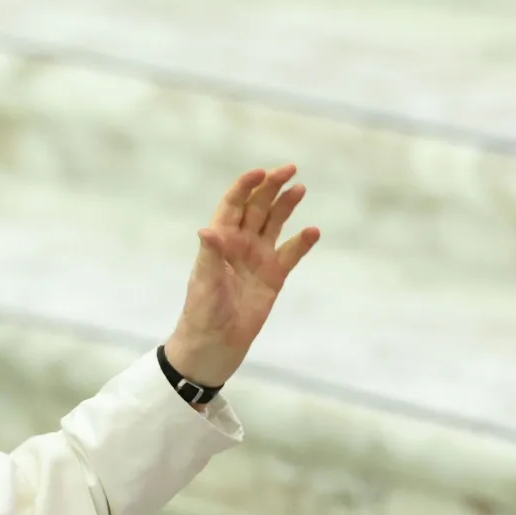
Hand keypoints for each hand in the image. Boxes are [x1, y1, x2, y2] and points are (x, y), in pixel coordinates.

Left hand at [164, 165, 319, 387]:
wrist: (214, 343)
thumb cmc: (202, 310)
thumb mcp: (204, 280)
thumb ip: (210, 254)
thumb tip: (206, 229)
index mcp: (220, 239)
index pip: (233, 204)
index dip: (245, 186)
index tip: (260, 172)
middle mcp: (240, 243)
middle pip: (257, 207)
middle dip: (271, 187)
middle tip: (289, 170)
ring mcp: (258, 258)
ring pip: (275, 223)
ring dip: (286, 206)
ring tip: (300, 188)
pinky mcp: (274, 277)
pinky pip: (291, 253)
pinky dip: (302, 242)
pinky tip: (313, 231)